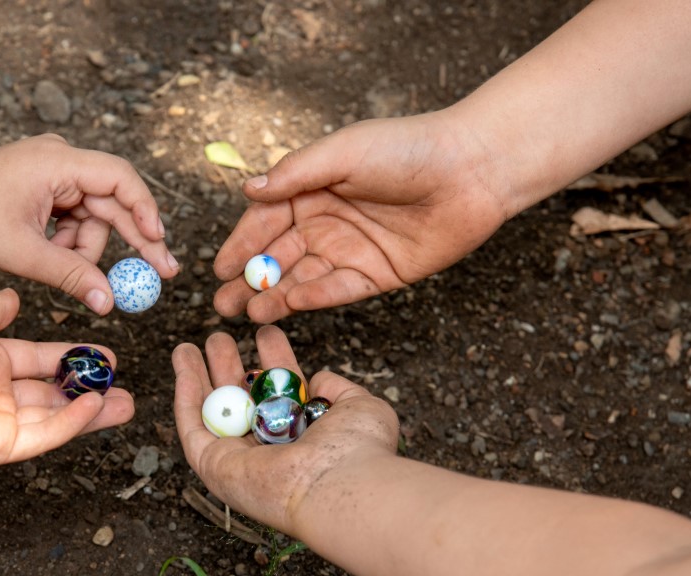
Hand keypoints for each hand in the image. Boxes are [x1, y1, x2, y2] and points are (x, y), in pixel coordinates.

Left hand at [0, 134, 179, 313]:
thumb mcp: (20, 253)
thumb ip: (70, 275)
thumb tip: (110, 302)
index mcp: (58, 161)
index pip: (121, 180)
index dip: (146, 213)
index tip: (159, 246)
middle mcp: (60, 159)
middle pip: (113, 201)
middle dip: (134, 240)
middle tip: (160, 274)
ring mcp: (50, 172)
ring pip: (92, 217)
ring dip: (84, 249)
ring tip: (60, 270)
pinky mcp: (40, 188)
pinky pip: (72, 219)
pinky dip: (67, 244)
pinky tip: (48, 258)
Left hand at [0, 286, 132, 465]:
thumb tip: (14, 300)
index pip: (42, 361)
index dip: (75, 358)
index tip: (107, 356)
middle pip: (53, 395)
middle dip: (90, 393)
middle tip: (123, 389)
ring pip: (54, 420)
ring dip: (90, 413)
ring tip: (125, 404)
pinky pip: (42, 436)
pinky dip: (71, 424)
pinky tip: (95, 406)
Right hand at [172, 325, 398, 533]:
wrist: (340, 483)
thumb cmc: (357, 449)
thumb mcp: (359, 406)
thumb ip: (337, 390)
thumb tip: (317, 380)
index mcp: (302, 436)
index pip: (281, 394)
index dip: (272, 361)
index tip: (265, 332)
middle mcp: (270, 448)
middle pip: (241, 401)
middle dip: (228, 366)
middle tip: (218, 337)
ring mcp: (239, 458)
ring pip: (212, 411)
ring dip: (197, 376)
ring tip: (187, 345)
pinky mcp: (214, 466)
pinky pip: (193, 425)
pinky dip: (185, 393)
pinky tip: (182, 362)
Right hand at [213, 114, 509, 322]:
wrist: (472, 169)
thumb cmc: (407, 148)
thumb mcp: (344, 152)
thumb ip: (295, 174)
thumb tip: (248, 189)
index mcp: (313, 189)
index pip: (266, 221)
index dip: (242, 244)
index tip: (219, 268)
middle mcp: (328, 222)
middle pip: (280, 256)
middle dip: (250, 280)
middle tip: (223, 304)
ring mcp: (352, 250)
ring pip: (305, 278)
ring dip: (276, 295)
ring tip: (248, 312)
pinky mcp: (379, 274)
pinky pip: (340, 289)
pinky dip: (316, 297)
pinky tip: (292, 303)